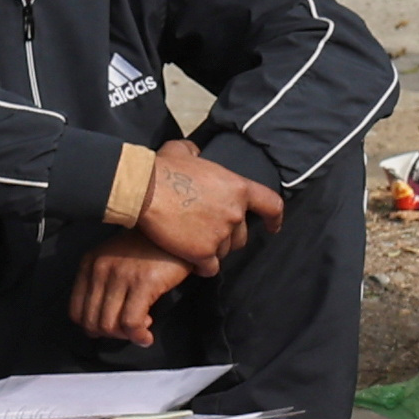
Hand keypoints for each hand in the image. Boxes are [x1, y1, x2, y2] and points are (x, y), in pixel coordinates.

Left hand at [67, 244, 191, 347]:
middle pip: (91, 322)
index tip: (113, 328)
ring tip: (140, 332)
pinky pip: (131, 322)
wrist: (178, 230)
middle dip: (111, 335)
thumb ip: (105, 284)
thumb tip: (105, 322)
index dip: (93, 328)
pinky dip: (138, 336)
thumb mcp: (117, 260)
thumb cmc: (151, 249)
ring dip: (126, 337)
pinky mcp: (143, 282)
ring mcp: (121, 275)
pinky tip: (146, 335)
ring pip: (109, 325)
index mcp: (90, 263)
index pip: (76, 311)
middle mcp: (100, 269)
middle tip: (128, 332)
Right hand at [134, 145, 281, 268]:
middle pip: (241, 236)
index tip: (272, 227)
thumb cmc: (162, 169)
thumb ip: (196, 153)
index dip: (274, 218)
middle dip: (227, 237)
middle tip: (206, 232)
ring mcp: (221, 234)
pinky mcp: (203, 252)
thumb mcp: (183, 151)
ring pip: (224, 252)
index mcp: (238, 188)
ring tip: (191, 241)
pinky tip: (190, 260)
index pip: (271, 205)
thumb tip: (195, 153)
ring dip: (212, 250)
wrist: (144, 190)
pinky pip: (210, 268)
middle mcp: (235, 213)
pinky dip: (202, 266)